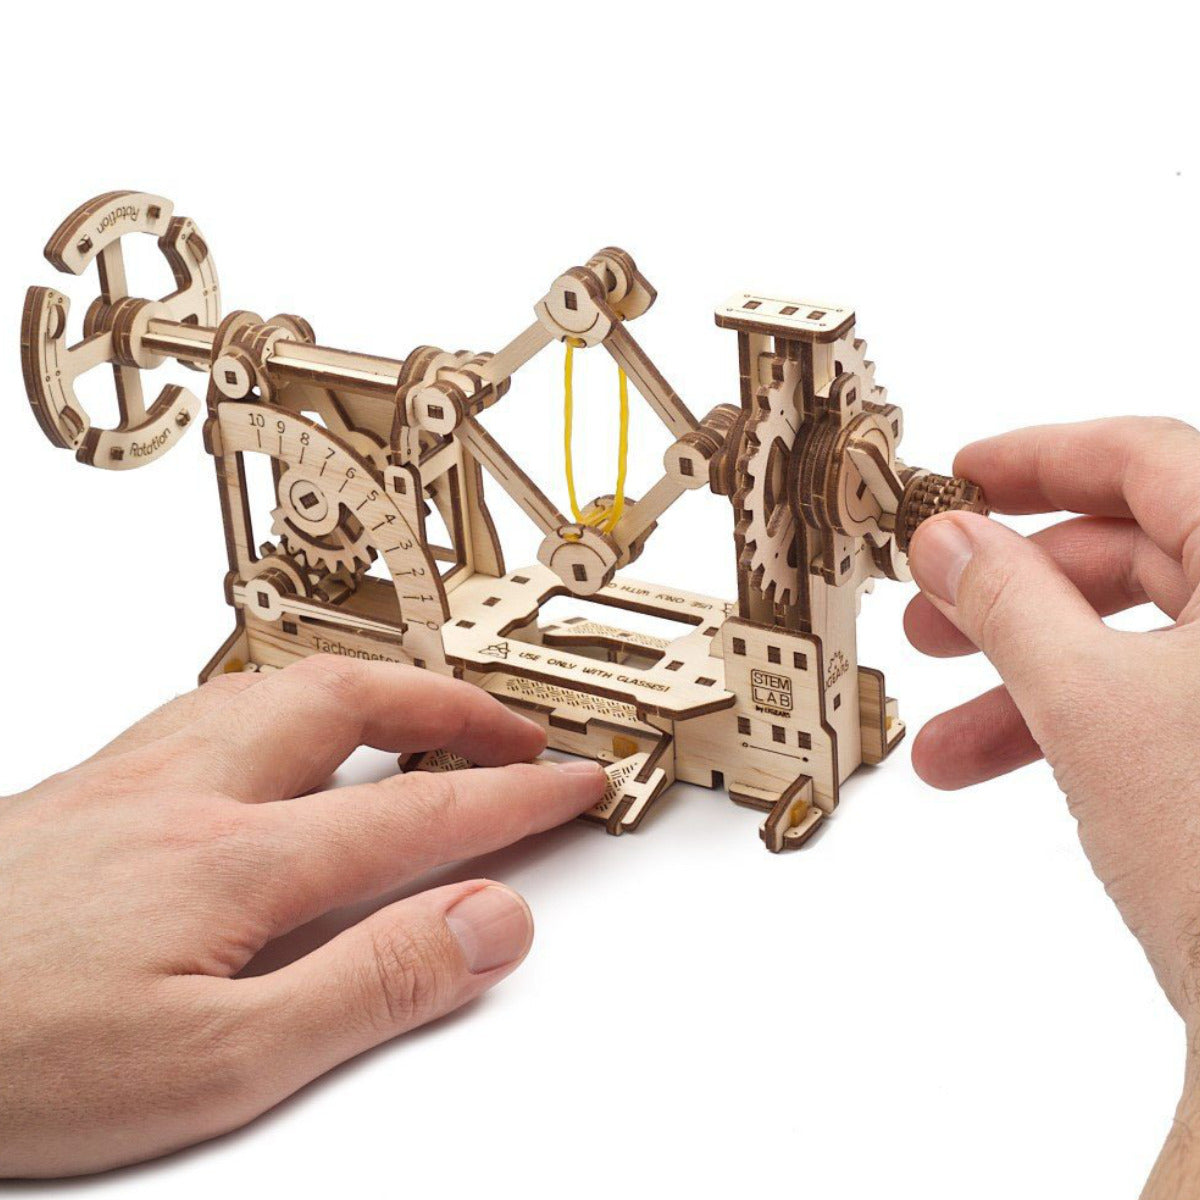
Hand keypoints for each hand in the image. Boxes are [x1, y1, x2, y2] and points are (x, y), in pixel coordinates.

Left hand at [0, 655, 605, 1177]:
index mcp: (235, 860)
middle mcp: (188, 792)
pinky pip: (209, 704)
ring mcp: (130, 778)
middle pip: (352, 701)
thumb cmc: (9, 1054)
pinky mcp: (83, 786)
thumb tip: (488, 924)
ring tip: (417, 710)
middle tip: (510, 728)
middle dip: (451, 705)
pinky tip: (274, 729)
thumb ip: (369, 987)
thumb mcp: (217, 1067)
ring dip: (370, 687)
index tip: (574, 783)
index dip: (514, 795)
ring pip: (278, 687)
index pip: (421, 809)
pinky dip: (282, 698)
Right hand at [904, 417, 1199, 1196]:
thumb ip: (1007, 602)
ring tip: (938, 732)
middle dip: (1011, 588)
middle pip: (1131, 552)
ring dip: (1021, 676)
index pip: (1148, 458)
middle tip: (927, 608)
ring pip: (1129, 641)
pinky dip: (1063, 724)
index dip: (1040, 458)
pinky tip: (993, 768)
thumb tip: (949, 540)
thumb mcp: (1087, 705)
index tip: (959, 476)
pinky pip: (1144, 704)